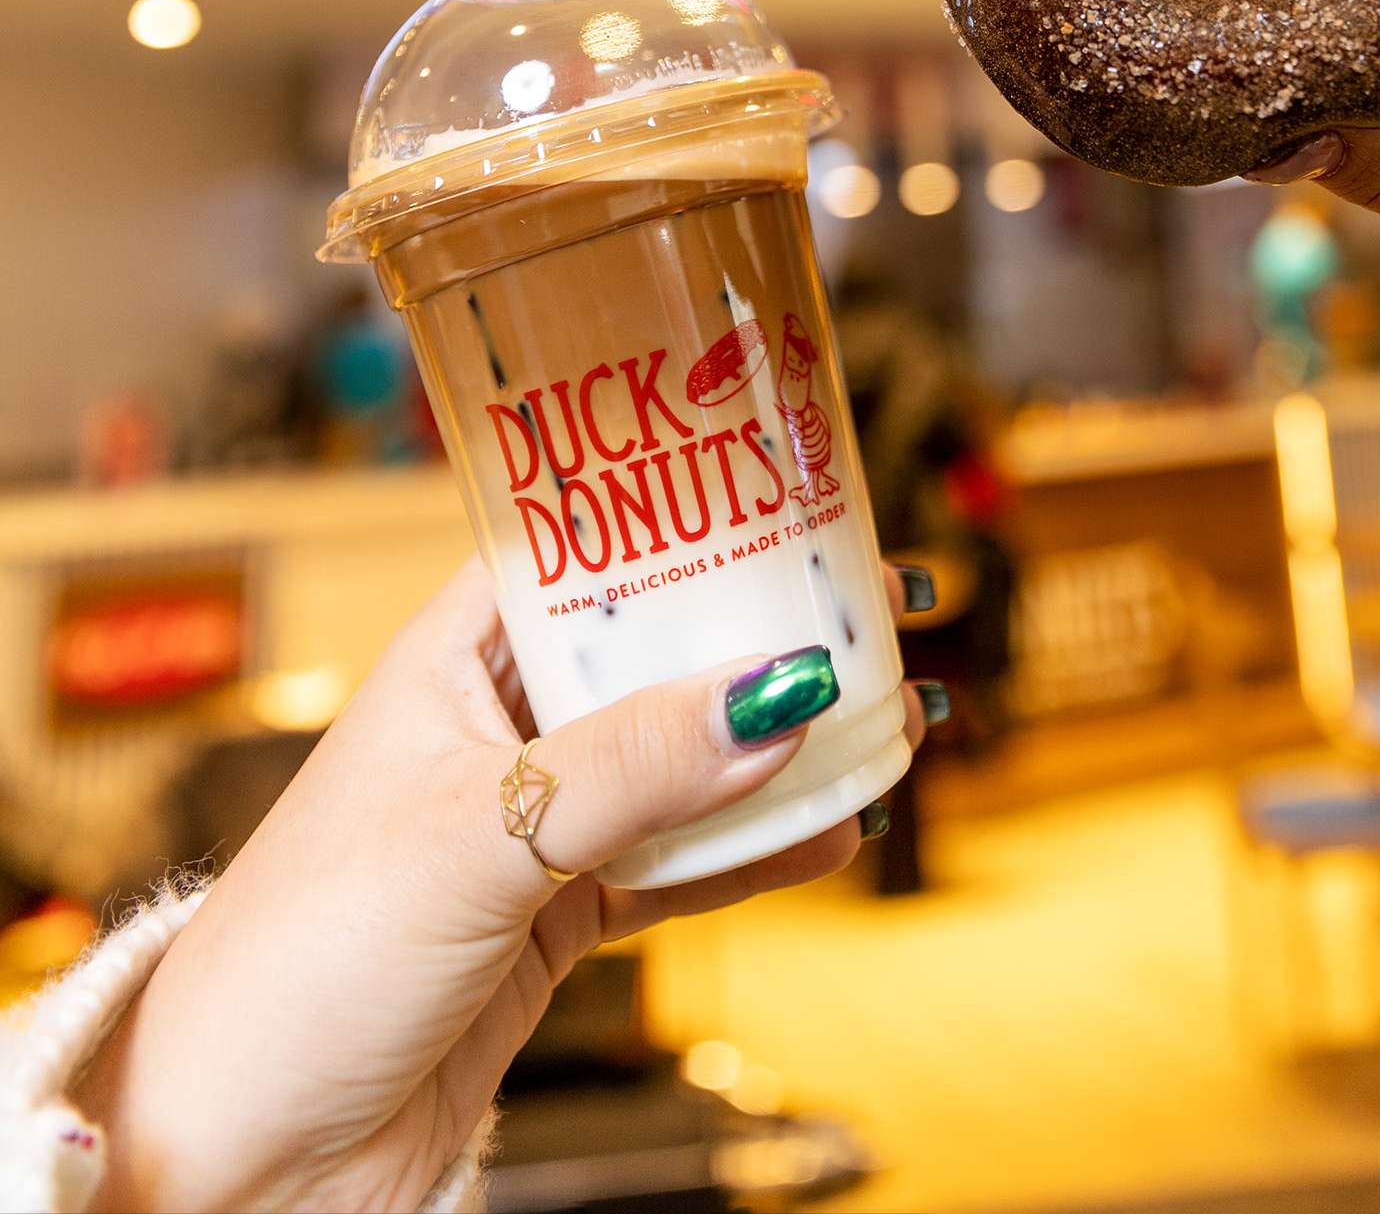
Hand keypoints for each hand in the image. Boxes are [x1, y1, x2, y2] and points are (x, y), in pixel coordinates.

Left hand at [80, 558, 932, 1212]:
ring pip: (683, 759)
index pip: (585, 547)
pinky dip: (758, 850)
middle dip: (760, 632)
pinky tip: (832, 830)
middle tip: (874, 604)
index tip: (794, 493)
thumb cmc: (297, 965)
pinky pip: (682, 862)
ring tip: (884, 710)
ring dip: (776, 744)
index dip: (685, 514)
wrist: (236, 1162)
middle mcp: (498, 726)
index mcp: (452, 658)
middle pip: (655, 651)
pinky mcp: (557, 917)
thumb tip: (776, 692)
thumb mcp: (472, 838)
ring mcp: (534, 824)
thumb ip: (629, 767)